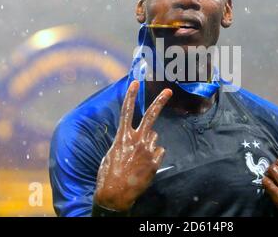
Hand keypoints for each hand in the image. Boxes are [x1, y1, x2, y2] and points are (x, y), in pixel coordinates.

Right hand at [93, 80, 171, 211]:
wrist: (115, 194)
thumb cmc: (109, 174)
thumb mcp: (112, 153)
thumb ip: (125, 142)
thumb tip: (136, 138)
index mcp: (122, 137)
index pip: (126, 111)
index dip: (131, 95)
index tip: (135, 82)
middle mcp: (137, 140)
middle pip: (150, 116)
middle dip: (160, 102)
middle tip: (168, 91)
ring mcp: (148, 150)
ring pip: (154, 138)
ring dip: (150, 144)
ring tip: (139, 158)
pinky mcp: (155, 162)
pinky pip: (159, 152)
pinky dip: (154, 157)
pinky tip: (145, 166)